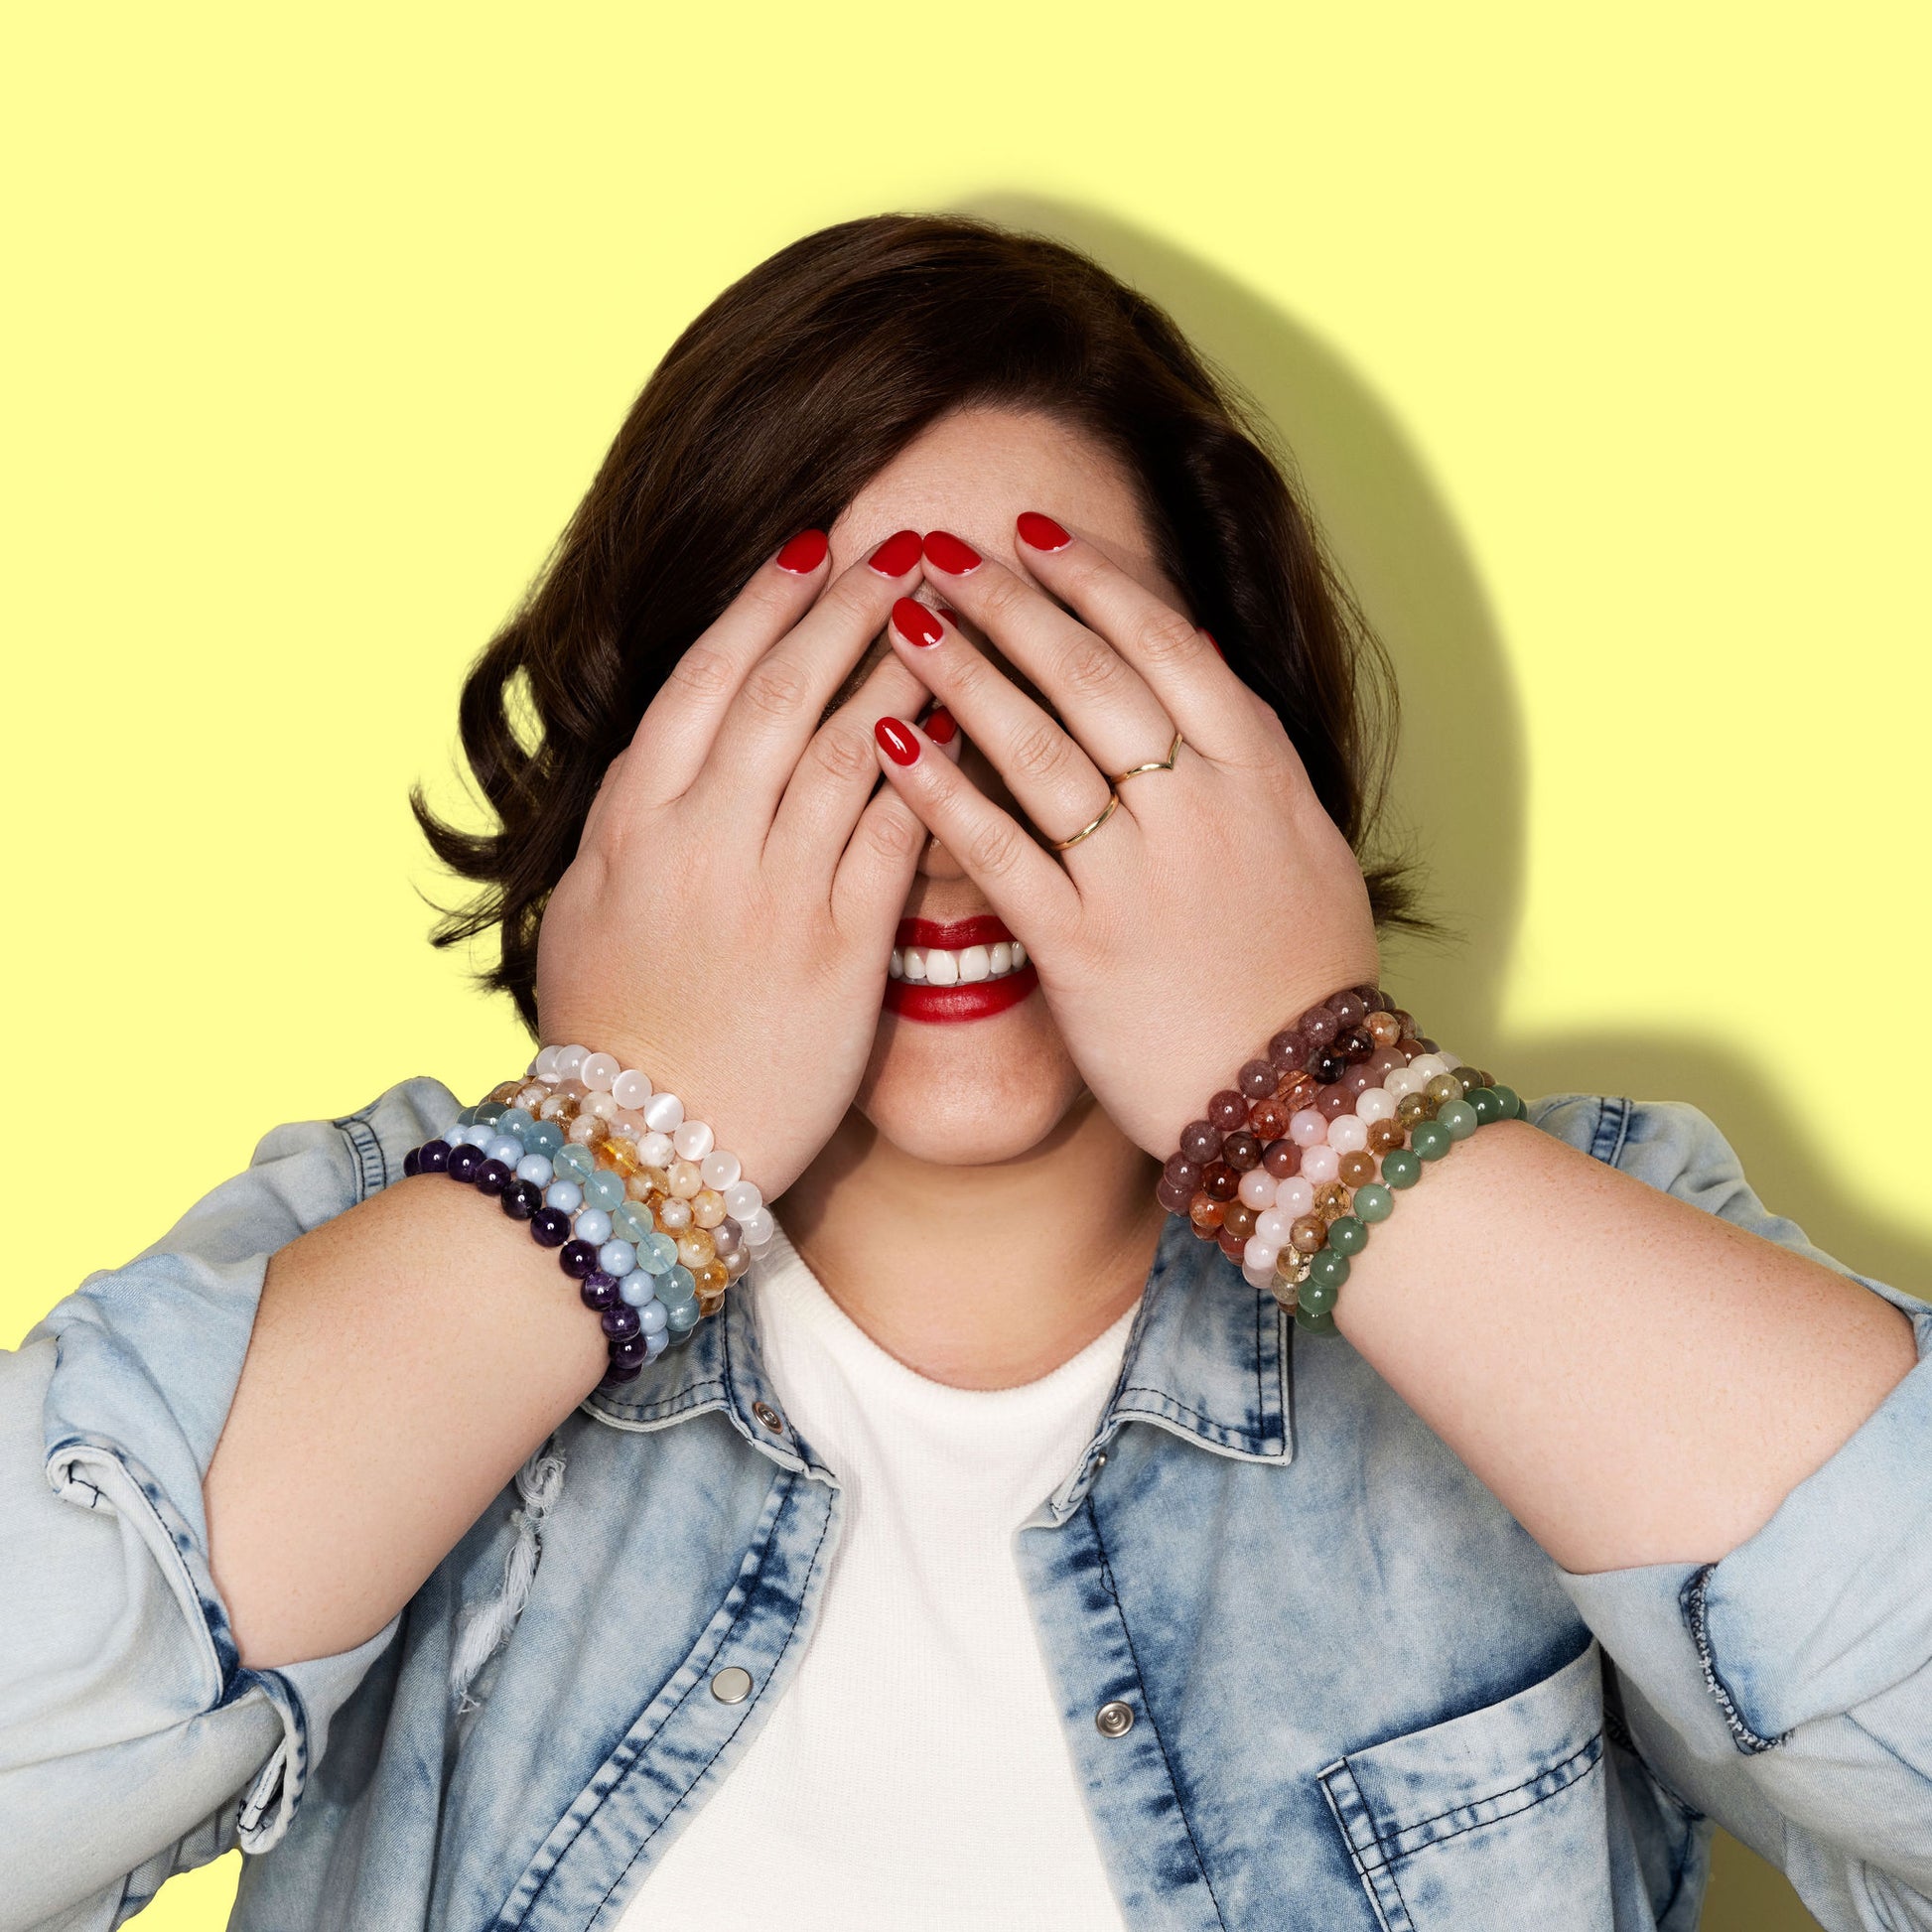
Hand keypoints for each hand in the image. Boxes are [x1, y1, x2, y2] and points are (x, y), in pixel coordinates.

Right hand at [535, 530, 946, 1198]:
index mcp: (636, 821)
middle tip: (906, 550)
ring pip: (849, 751)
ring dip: (904, 672)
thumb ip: (627, 820)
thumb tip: (665, 747)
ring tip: (952, 615)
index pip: (708, 680)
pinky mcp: (842, 951)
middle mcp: (705, 840)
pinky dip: (930, 778)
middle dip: (849, 609)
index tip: (815, 546)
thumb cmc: (610, 1030)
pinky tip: (965, 730)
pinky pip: (894, 840)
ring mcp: (776, 892)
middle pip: (784, 694)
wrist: (644, 1149)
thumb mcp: (583, 908)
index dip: (766, 604)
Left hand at [869, 519, 1380, 1157]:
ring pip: (1039, 748)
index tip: (1033, 532)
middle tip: (941, 552)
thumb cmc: (1300, 971)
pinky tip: (887, 739)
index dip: (1094, 580)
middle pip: (1093, 678)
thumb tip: (1200, 652)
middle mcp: (1202, 811)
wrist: (1298, 1099)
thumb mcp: (1306, 843)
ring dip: (965, 673)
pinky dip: (941, 790)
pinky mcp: (1084, 947)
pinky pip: (1000, 850)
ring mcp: (1142, 878)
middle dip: (1012, 604)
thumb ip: (1251, 751)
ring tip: (901, 619)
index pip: (1168, 646)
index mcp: (1260, 776)